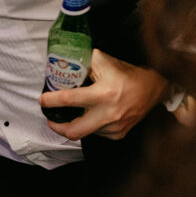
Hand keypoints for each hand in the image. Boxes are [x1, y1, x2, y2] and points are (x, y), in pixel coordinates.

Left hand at [39, 50, 166, 140]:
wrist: (153, 88)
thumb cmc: (126, 73)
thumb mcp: (103, 62)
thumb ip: (83, 62)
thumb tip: (63, 63)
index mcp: (103, 94)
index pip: (70, 100)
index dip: (51, 101)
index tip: (42, 99)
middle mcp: (109, 114)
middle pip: (73, 131)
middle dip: (56, 127)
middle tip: (50, 118)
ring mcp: (115, 127)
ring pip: (85, 131)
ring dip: (76, 123)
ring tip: (74, 112)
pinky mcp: (119, 134)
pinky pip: (97, 133)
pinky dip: (90, 125)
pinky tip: (92, 115)